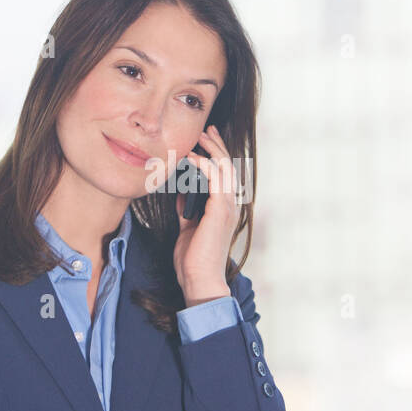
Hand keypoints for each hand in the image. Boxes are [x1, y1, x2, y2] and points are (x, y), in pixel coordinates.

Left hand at [173, 125, 239, 302]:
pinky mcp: (219, 210)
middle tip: (206, 130)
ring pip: (225, 168)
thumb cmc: (194, 260)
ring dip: (212, 150)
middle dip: (217, 145)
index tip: (205, 141)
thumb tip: (181, 194)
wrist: (200, 280)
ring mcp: (227, 207)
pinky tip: (193, 157)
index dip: (217, 155)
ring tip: (200, 137)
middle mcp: (230, 205)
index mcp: (224, 209)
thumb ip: (187, 210)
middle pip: (228, 166)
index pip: (225, 175)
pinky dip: (205, 165)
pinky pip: (215, 179)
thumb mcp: (188, 228)